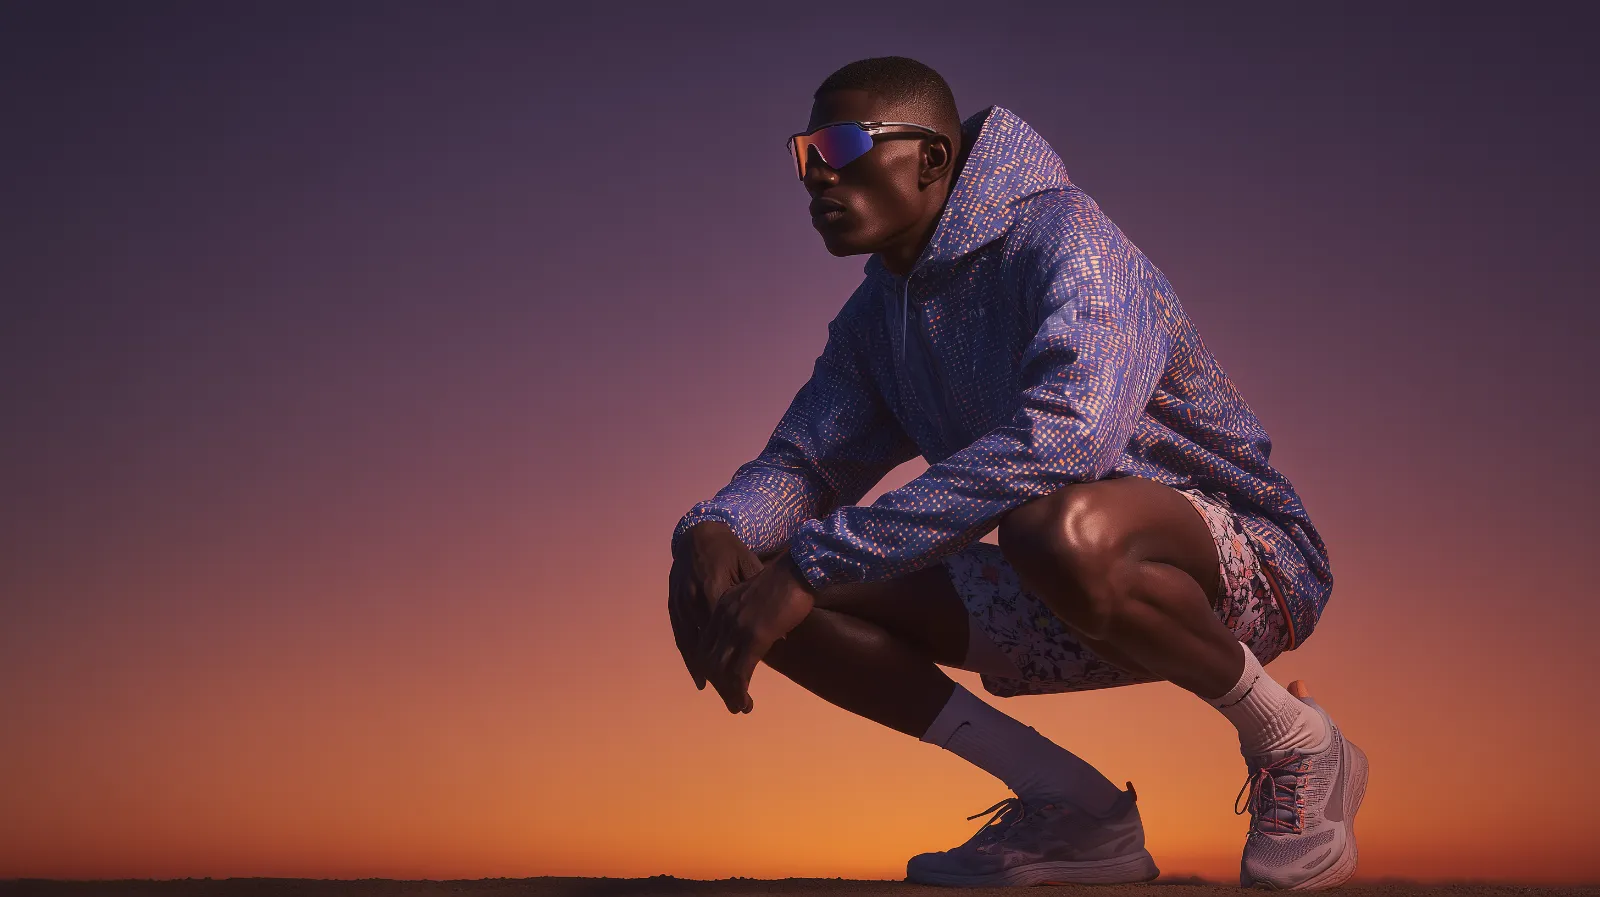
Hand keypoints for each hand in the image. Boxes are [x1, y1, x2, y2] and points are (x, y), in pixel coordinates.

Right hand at [667, 521, 763, 690]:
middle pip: (707, 645)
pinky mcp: (674, 604)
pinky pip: (682, 636)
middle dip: (721, 675)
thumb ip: (762, 602)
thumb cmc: (730, 551)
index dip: (734, 659)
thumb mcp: (751, 568)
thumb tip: (782, 635)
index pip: (724, 633)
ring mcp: (681, 601)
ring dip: (706, 671)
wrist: (699, 533)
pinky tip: (700, 677)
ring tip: (721, 695)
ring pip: (693, 645)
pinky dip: (691, 658)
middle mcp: (694, 597)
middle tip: (736, 701)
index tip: (747, 681)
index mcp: (714, 586)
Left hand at [695, 550, 817, 713]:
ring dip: (728, 694)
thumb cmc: (788, 581)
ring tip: (739, 707)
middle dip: (718, 685)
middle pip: (708, 660)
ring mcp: (737, 627)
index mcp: (722, 606)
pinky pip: (739, 672)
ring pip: (720, 671)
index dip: (710, 667)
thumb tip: (760, 637)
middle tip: (732, 700)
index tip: (722, 682)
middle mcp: (723, 617)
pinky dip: (739, 692)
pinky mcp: (754, 636)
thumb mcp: (758, 599)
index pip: (705, 644)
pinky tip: (746, 703)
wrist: (800, 569)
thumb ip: (751, 616)